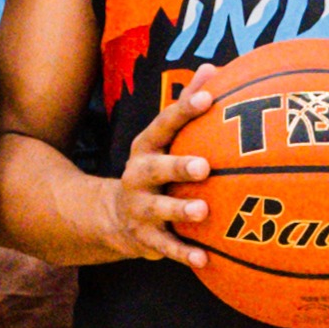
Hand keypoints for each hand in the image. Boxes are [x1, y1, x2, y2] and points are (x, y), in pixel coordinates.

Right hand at [101, 77, 222, 264]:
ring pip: (159, 210)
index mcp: (146, 147)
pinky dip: (184, 254)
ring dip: (180, 210)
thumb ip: (187, 105)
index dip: (185, 110)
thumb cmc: (155, 167)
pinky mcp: (145, 238)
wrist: (113, 216)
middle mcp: (138, 175)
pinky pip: (166, 247)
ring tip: (203, 211)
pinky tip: (204, 259)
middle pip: (156, 168)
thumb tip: (215, 68)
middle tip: (204, 166)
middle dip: (178, 166)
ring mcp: (140, 208)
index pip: (165, 124)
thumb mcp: (163, 138)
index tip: (208, 97)